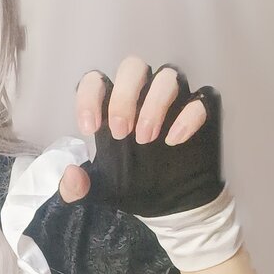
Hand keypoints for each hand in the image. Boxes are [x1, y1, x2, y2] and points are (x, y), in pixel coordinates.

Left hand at [59, 55, 223, 215]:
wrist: (168, 207)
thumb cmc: (131, 187)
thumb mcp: (97, 192)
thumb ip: (75, 189)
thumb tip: (71, 174)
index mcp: (112, 106)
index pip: (97, 81)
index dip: (89, 97)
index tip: (89, 128)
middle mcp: (142, 95)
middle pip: (133, 67)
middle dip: (125, 96)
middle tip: (121, 132)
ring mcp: (173, 102)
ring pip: (168, 75)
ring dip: (155, 103)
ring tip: (146, 139)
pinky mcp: (201, 115)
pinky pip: (203, 99)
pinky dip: (189, 115)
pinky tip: (174, 140)